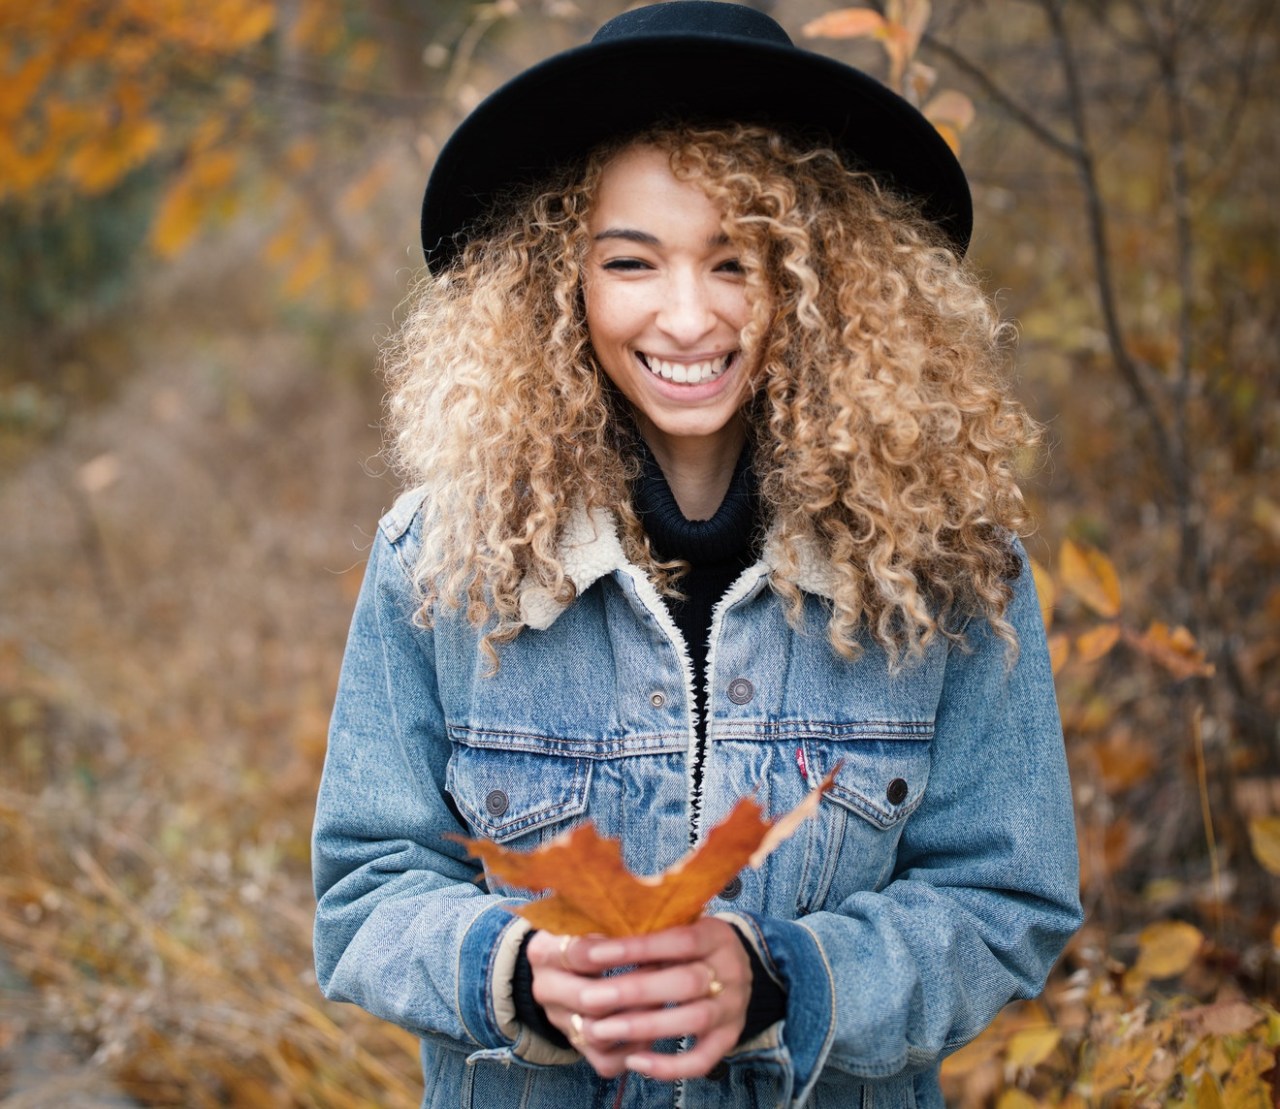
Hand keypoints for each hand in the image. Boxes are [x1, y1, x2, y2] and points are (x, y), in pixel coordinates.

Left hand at [526, 917, 751, 1079]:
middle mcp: (732, 971)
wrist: (735, 968)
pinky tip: (633, 1060)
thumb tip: (592, 942)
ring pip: (694, 1020)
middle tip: (590, 999)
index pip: (679, 940)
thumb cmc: (690, 946)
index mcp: (717, 935)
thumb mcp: (677, 928)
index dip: (637, 948)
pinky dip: (668, 1065)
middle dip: (634, 992)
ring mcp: (734, 1007)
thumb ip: (647, 933)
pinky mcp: (729, 1038)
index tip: (594, 955)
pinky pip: (702, 1059)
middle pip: (686, 982)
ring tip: (602, 1030)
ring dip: (645, 1027)